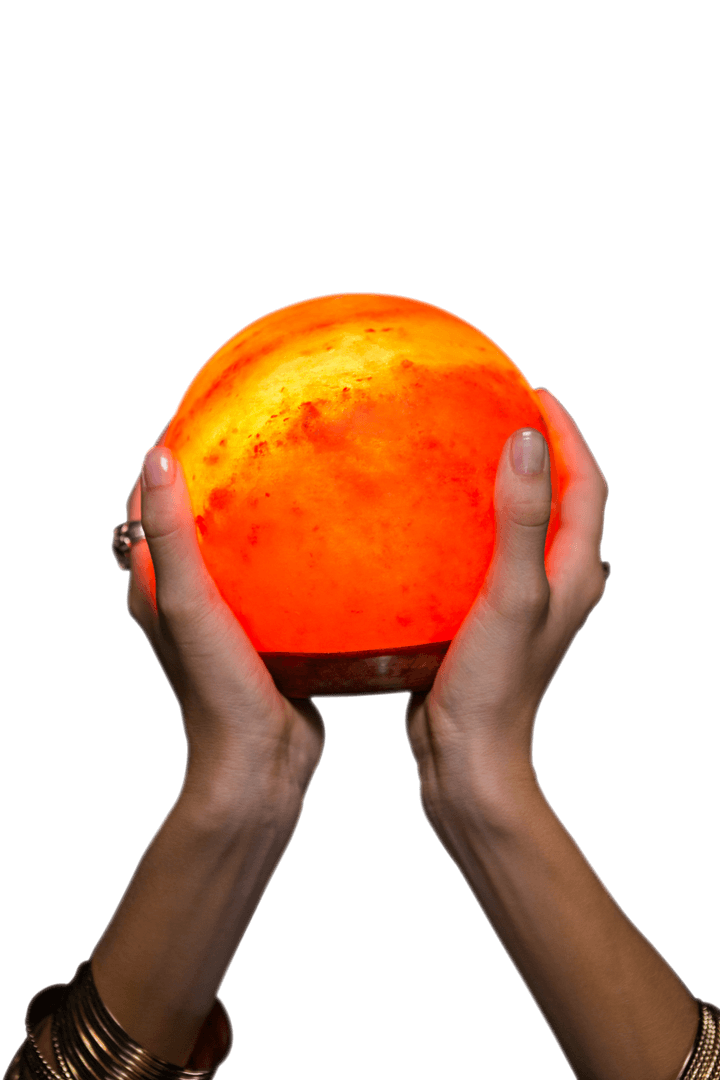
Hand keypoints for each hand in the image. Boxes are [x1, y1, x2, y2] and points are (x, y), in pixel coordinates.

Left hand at [124, 422, 325, 812]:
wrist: (262, 763)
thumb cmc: (216, 689)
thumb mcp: (188, 602)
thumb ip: (173, 533)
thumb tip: (157, 456)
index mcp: (153, 587)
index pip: (146, 503)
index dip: (167, 456)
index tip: (205, 412)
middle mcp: (185, 596)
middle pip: (195, 518)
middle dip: (219, 475)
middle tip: (261, 435)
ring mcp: (228, 615)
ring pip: (240, 547)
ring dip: (258, 513)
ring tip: (298, 472)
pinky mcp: (268, 632)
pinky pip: (278, 577)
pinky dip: (291, 552)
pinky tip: (328, 538)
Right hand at [404, 388, 608, 806]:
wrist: (467, 756)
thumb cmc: (495, 685)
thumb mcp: (512, 594)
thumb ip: (521, 518)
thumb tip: (526, 440)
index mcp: (576, 572)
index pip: (588, 485)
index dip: (568, 435)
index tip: (535, 393)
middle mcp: (559, 583)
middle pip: (561, 500)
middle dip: (540, 453)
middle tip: (496, 416)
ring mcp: (524, 602)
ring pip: (522, 528)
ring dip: (504, 489)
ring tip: (461, 455)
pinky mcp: (487, 618)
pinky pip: (485, 556)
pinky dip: (469, 527)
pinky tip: (428, 524)